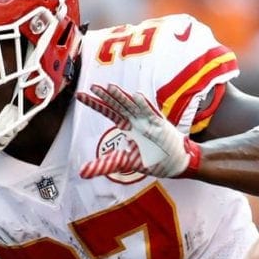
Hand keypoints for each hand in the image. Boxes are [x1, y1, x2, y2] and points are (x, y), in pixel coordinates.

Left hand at [76, 83, 200, 178]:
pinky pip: (151, 113)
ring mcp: (148, 121)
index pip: (109, 111)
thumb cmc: (154, 160)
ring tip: (109, 87)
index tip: (79, 95)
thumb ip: (105, 165)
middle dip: (105, 97)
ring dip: (121, 97)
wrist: (179, 163)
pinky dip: (144, 105)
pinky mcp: (161, 126)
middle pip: (118, 105)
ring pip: (132, 105)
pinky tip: (135, 96)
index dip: (95, 103)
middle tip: (91, 87)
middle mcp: (137, 120)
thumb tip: (83, 172)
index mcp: (128, 126)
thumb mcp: (126, 163)